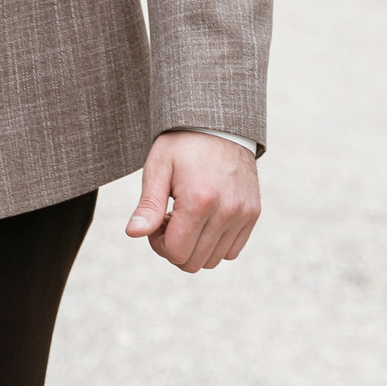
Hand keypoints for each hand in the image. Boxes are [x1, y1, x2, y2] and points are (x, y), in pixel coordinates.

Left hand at [124, 130, 260, 271]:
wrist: (220, 122)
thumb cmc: (182, 143)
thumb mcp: (159, 168)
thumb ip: (148, 205)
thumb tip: (133, 234)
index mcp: (199, 201)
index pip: (176, 253)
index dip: (158, 244)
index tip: (157, 221)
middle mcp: (226, 211)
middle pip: (194, 263)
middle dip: (175, 247)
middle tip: (169, 219)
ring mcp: (243, 213)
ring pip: (213, 260)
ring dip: (195, 246)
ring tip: (188, 217)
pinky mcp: (253, 213)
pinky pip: (232, 250)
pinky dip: (215, 244)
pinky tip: (205, 219)